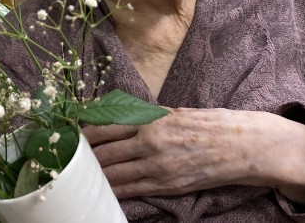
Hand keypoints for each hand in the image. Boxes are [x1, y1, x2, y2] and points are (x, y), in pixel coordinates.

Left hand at [83, 107, 304, 205]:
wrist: (242, 144)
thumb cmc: (207, 123)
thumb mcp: (173, 112)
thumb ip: (145, 117)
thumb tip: (117, 118)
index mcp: (151, 119)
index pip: (106, 127)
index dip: (84, 135)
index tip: (68, 137)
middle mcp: (150, 141)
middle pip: (104, 152)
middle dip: (81, 159)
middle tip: (62, 161)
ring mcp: (158, 165)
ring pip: (114, 174)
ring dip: (92, 178)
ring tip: (73, 179)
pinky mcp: (167, 184)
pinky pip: (132, 190)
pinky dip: (114, 191)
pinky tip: (99, 193)